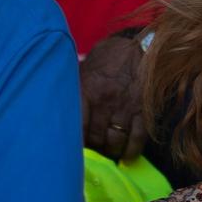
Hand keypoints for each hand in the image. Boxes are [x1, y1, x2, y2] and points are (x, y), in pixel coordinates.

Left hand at [79, 32, 145, 161]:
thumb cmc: (108, 57)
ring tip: (108, 152)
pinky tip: (126, 156)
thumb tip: (58, 110)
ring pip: (115, 142)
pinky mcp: (143, 111)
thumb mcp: (85, 68)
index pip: (76, 127)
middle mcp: (105, 101)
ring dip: (111, 152)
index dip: (74, 143)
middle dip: (94, 149)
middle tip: (93, 150)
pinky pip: (137, 139)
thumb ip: (76, 90)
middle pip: (96, 138)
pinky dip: (131, 152)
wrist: (141, 46)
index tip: (71, 150)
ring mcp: (125, 107)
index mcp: (87, 90)